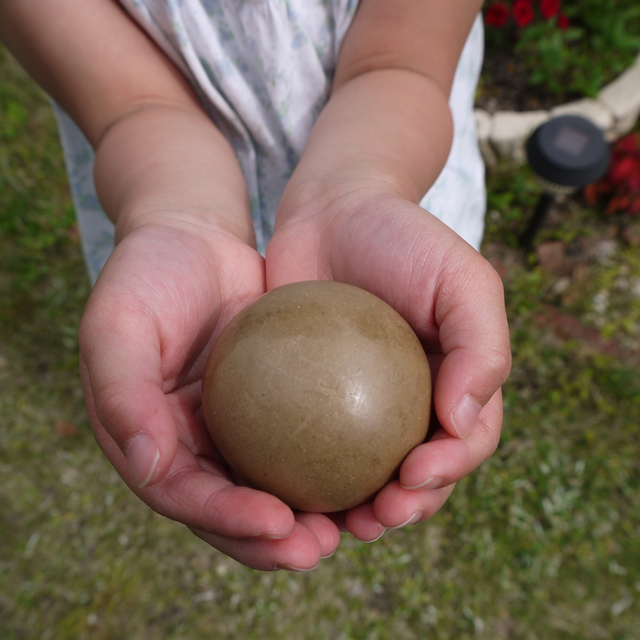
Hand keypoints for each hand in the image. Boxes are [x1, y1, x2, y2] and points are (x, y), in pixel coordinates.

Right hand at [79, 220, 340, 569]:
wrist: (193, 236)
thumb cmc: (147, 274)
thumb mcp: (117, 325)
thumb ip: (124, 396)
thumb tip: (151, 466)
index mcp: (148, 438)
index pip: (185, 496)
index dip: (227, 519)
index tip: (278, 523)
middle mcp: (193, 441)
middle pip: (234, 507)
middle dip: (276, 539)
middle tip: (322, 545)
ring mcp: (234, 424)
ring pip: (274, 482)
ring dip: (312, 512)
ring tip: (359, 520)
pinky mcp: (272, 399)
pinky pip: (303, 435)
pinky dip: (331, 457)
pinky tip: (372, 463)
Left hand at [267, 189, 511, 540]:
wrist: (333, 211)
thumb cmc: (403, 239)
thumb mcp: (463, 279)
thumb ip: (481, 347)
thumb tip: (464, 421)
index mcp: (453, 383)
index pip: (464, 442)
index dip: (448, 472)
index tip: (414, 477)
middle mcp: (408, 402)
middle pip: (415, 473)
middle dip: (403, 508)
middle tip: (374, 516)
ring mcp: (355, 404)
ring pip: (360, 472)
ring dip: (354, 509)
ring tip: (335, 524)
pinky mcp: (307, 397)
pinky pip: (305, 443)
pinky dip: (303, 473)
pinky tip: (285, 489)